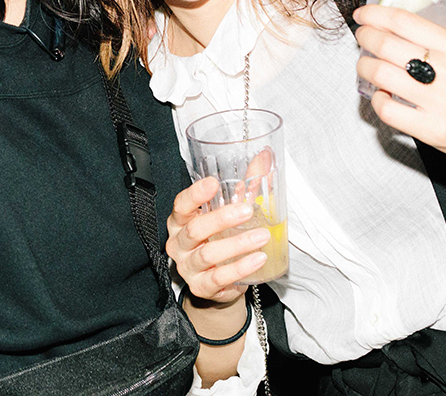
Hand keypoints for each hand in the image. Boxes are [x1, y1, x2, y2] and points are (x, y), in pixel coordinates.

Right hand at [166, 176, 269, 301]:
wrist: (218, 283)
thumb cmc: (220, 240)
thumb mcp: (230, 212)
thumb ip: (246, 186)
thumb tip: (265, 157)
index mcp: (182, 220)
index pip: (182, 205)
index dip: (195, 194)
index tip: (212, 183)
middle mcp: (179, 243)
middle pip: (195, 229)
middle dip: (222, 219)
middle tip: (248, 210)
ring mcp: (188, 266)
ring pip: (208, 254)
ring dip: (237, 245)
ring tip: (262, 237)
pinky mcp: (201, 287)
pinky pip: (218, 278)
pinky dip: (239, 268)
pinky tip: (258, 259)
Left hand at [353, 4, 445, 160]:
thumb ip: (445, 41)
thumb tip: (406, 27)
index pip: (405, 22)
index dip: (376, 15)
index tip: (364, 14)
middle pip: (387, 46)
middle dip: (365, 37)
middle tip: (362, 37)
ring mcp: (439, 102)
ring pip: (382, 76)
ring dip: (366, 67)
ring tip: (367, 65)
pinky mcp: (431, 129)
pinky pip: (388, 110)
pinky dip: (377, 100)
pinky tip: (382, 95)